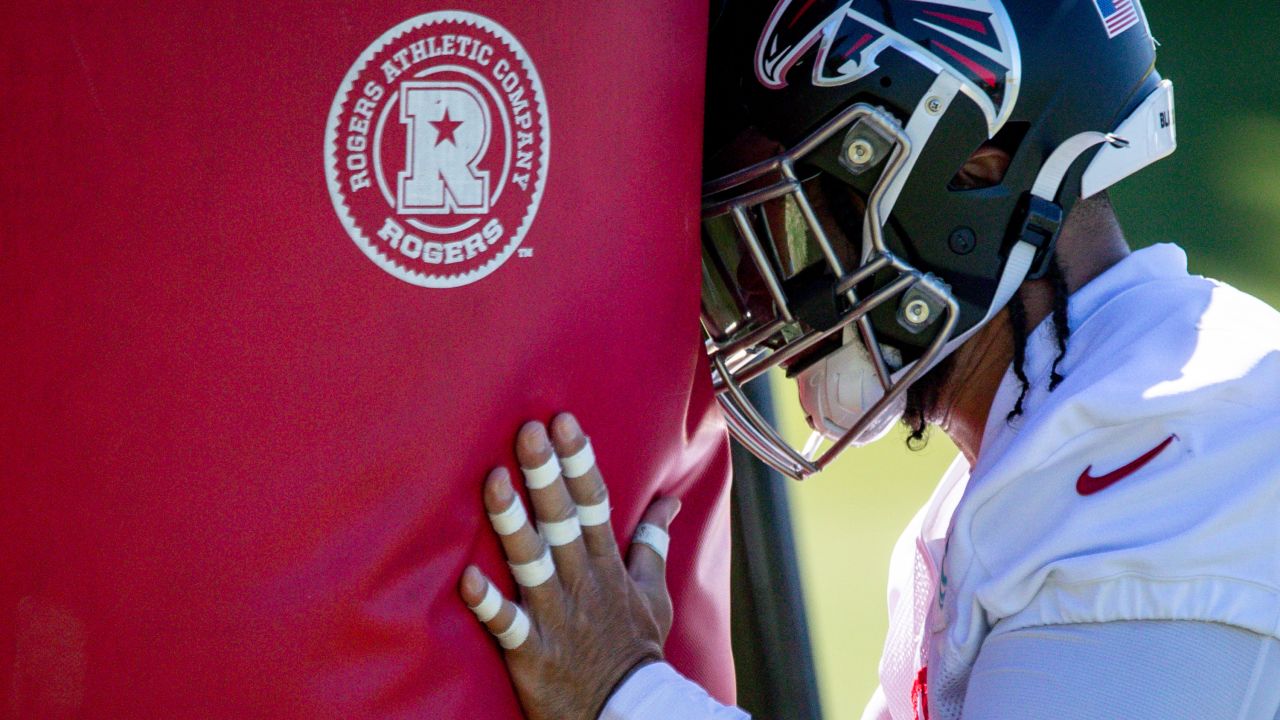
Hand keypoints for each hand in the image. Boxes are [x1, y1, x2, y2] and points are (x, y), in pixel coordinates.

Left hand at [459, 413, 679, 719]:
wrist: (628, 713)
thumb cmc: (636, 651)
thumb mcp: (654, 594)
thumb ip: (653, 544)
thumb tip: (670, 503)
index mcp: (608, 566)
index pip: (595, 503)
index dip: (579, 461)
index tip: (564, 423)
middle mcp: (582, 584)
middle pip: (563, 521)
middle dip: (546, 475)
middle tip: (529, 431)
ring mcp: (556, 616)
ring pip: (533, 561)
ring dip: (513, 521)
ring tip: (495, 480)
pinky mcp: (532, 651)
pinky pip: (508, 625)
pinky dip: (489, 603)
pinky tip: (468, 578)